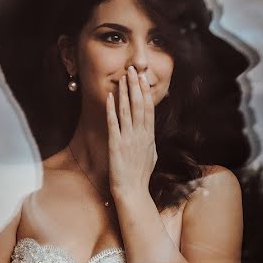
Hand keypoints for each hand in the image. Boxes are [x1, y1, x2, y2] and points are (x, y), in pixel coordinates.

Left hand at [106, 66, 157, 195]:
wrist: (132, 191)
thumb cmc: (141, 176)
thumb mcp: (151, 156)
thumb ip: (150, 142)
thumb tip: (150, 133)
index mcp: (149, 136)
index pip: (149, 109)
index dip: (145, 92)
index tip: (143, 79)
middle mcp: (140, 135)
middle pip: (139, 105)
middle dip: (136, 86)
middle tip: (133, 70)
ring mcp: (128, 139)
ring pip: (127, 110)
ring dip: (125, 93)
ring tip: (123, 78)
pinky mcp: (116, 144)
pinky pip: (114, 123)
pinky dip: (112, 109)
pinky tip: (111, 97)